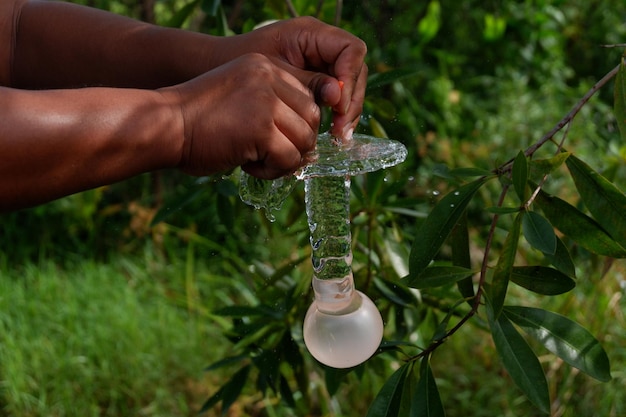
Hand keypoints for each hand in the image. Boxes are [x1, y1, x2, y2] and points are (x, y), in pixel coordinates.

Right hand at [160, 53, 320, 178]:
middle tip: (270, 155)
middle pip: (312, 117)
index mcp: (264, 67)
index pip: (307, 96)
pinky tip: (248, 167)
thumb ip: (271, 107)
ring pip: (305, 140)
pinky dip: (272, 171)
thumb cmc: (196, 119)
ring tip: (257, 162)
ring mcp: (266, 102)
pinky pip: (288, 159)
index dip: (299, 124)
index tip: (281, 140)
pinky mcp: (262, 130)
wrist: (163, 125)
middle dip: (297, 143)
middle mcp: (269, 77)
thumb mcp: (238, 97)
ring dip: (285, 160)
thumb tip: (309, 146)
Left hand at [218, 17, 367, 138]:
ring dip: (349, 113)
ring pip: (351, 88)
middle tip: (341, 131)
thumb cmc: (236, 66)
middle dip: (352, 102)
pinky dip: (338, 116)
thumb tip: (337, 97)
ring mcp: (322, 65)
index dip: (350, 78)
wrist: (219, 70)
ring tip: (338, 137)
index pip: (351, 51)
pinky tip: (331, 134)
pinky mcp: (317, 83)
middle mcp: (322, 46)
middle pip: (356, 71)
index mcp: (311, 34)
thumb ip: (305, 83)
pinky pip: (338, 98)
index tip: (337, 106)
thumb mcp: (272, 74)